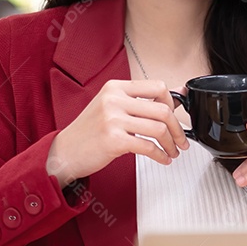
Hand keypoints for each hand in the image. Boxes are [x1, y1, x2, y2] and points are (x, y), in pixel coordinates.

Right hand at [46, 79, 188, 184]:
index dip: (173, 103)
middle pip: (163, 109)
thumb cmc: (90, 130)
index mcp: (116, 87)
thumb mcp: (112, 107)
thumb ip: (141, 100)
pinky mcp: (113, 140)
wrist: (64, 151)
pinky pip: (148, 147)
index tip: (175, 116)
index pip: (157, 86)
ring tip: (173, 151)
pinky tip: (163, 159)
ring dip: (172, 143)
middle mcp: (114, 100)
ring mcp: (113, 119)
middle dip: (178, 128)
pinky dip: (161, 155)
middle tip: (181, 140)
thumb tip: (178, 92)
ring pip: (159, 128)